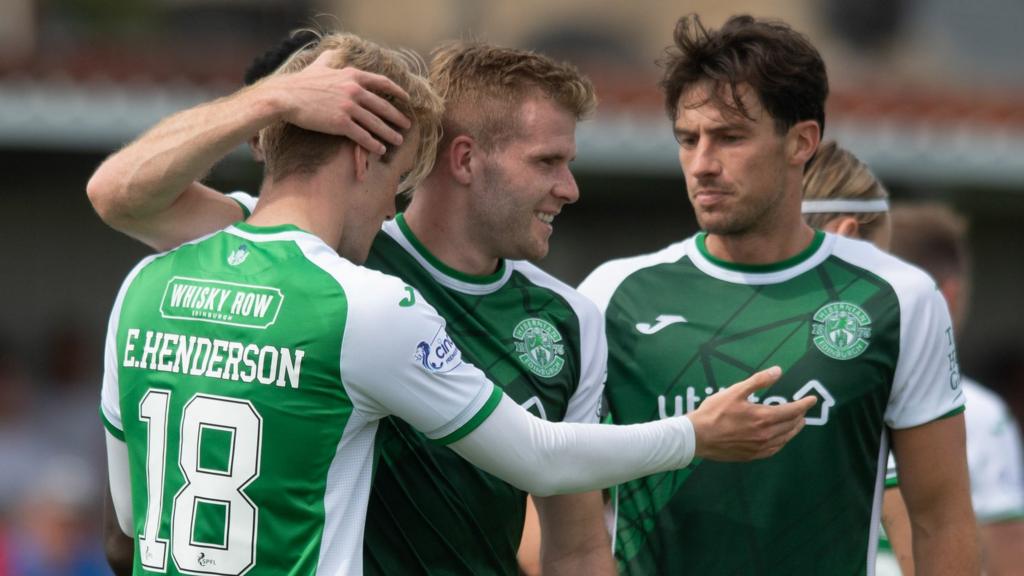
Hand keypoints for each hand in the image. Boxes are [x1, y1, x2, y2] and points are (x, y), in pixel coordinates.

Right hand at [263, 50, 412, 154]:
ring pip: (376, 123)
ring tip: (398, 141)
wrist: (285, 96)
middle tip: (407, 125)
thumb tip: (334, 51)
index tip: (406, 98)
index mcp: (352, 75)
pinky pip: (363, 136)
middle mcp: (354, 90)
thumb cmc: (300, 82)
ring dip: (389, 133)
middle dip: (397, 117)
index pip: (382, 82)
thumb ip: (330, 59)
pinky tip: (380, 150)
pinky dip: (373, 144)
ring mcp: (349, 107)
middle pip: (383, 106)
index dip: (397, 91)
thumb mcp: (319, 65)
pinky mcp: (341, 123)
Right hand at [688, 366, 815, 460]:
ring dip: (793, 430)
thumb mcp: (735, 391)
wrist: (697, 437)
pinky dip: (782, 442)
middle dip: (799, 416)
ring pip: (784, 439)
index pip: (791, 411)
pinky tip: (781, 439)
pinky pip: (774, 450)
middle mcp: (765, 435)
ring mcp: (759, 447)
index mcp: (763, 417)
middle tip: (803, 411)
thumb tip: (778, 371)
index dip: (804, 404)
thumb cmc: (714, 412)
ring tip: (797, 423)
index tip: (812, 400)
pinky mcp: (751, 455)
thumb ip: (758, 381)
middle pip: (790, 425)